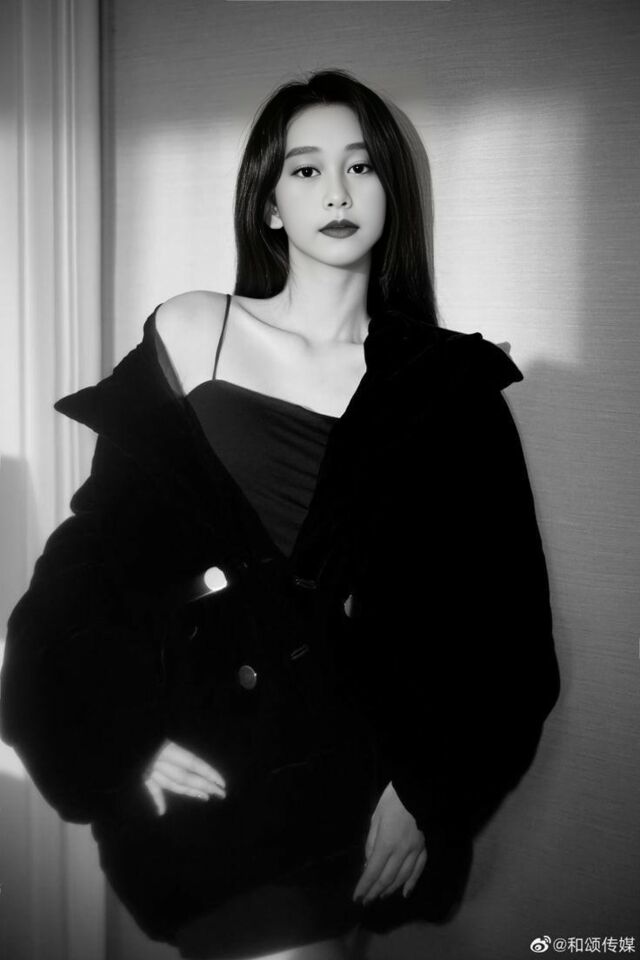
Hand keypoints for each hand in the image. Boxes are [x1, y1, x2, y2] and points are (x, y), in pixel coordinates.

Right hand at [142, 739, 226, 815]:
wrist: (113, 735)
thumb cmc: (140, 733)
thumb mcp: (156, 733)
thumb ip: (171, 745)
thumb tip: (188, 760)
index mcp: (167, 747)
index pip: (193, 763)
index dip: (208, 773)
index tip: (222, 782)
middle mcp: (160, 760)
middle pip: (187, 776)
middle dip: (205, 784)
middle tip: (222, 793)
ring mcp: (149, 769)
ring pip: (173, 783)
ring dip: (190, 791)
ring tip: (205, 797)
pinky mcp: (138, 774)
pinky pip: (149, 788)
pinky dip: (156, 799)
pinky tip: (161, 812)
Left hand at [353, 781, 426, 903]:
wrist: (417, 790)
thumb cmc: (393, 801)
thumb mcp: (376, 818)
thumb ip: (371, 842)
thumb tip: (368, 863)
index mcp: (386, 843)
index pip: (373, 871)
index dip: (364, 886)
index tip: (357, 897)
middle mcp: (401, 852)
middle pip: (387, 878)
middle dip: (375, 891)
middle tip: (366, 900)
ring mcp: (415, 851)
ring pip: (402, 877)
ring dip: (390, 889)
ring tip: (381, 896)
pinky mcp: (424, 848)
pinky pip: (419, 870)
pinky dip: (411, 883)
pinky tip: (405, 893)